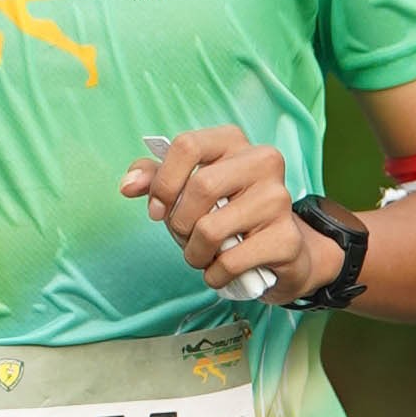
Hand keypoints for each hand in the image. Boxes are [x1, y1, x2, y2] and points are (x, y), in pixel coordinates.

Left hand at [120, 124, 315, 295]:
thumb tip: (128, 185)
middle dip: (179, 223)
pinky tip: (220, 271)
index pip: (187, 145)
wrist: (280, 250)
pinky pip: (230, 262)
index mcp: (234, 141)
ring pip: (211, 229)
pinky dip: (214, 275)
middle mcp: (263, 161)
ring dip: (194, 254)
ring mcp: (279, 199)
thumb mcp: (188, 189)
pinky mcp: (286, 238)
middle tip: (184, 237)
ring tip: (202, 255)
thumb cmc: (226, 213)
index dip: (163, 182)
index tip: (157, 210)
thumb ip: (155, 179)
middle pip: (200, 187)